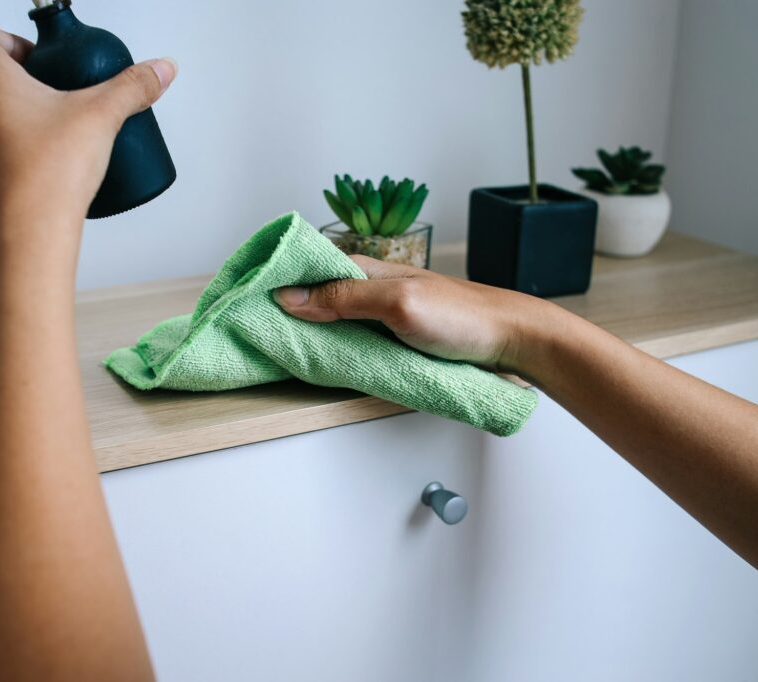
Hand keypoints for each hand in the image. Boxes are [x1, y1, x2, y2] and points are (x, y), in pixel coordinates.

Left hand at [0, 17, 176, 274]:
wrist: (24, 243)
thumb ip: (132, 88)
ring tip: (52, 144)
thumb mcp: (101, 119)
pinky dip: (4, 160)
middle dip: (20, 87)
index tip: (40, 61)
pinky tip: (39, 176)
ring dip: (10, 124)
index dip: (6, 37)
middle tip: (58, 104)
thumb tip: (159, 70)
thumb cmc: (48, 176)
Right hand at [273, 255, 565, 375]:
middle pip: (315, 296)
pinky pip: (353, 339)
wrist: (514, 340)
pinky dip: (334, 347)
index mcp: (366, 270)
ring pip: (332, 320)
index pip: (307, 269)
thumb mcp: (398, 305)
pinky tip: (321, 359)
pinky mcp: (395, 338)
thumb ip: (344, 299)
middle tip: (252, 330)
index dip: (276, 281)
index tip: (243, 299)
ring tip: (276, 347)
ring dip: (308, 331)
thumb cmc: (463, 318)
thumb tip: (288, 296)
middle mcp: (370, 288)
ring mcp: (382, 314)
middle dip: (285, 310)